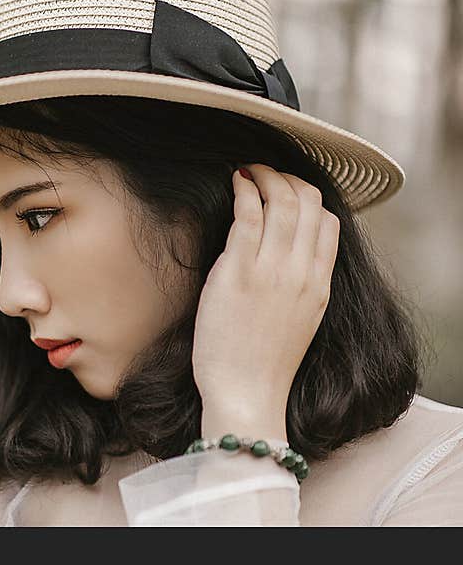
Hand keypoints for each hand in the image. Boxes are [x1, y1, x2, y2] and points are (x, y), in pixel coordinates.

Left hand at [191, 164, 339, 440]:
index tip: (287, 190)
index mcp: (319, 285)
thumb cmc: (263, 364)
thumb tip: (287, 256)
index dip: (309, 197)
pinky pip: (247, 216)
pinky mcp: (237, 273)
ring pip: (280, 203)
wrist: (247, 393)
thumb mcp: (299, 321)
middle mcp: (300, 273)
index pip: (328, 223)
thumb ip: (300, 286)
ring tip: (248, 171)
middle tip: (265, 172)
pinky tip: (236, 182)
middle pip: (307, 204)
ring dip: (265, 176)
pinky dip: (244, 190)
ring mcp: (271, 272)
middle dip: (287, 178)